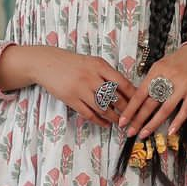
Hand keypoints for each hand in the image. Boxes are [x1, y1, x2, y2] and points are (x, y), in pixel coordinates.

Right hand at [17, 45, 137, 127]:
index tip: (140, 103)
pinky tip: (105, 123)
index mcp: (99, 66)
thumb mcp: (92, 62)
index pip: (122, 83)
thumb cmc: (71, 63)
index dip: (133, 95)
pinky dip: (99, 121)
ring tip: (120, 123)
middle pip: (115, 97)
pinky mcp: (71, 99)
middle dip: (126, 110)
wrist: (46, 63)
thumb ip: (107, 73)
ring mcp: (80, 89)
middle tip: (133, 118)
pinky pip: (89, 114)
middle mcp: (91, 77)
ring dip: (114, 117)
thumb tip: (125, 88)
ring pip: (103, 108)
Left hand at [117, 42, 186, 139]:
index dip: (130, 109)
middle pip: (150, 103)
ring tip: (143, 134)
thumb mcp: (161, 65)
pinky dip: (177, 122)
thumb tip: (137, 98)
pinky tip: (170, 131)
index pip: (139, 93)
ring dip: (153, 124)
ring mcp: (183, 86)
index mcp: (157, 71)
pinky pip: (185, 110)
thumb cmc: (180, 60)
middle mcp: (169, 78)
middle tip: (129, 132)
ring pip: (165, 109)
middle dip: (138, 120)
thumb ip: (151, 80)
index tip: (122, 121)